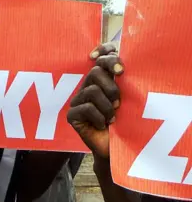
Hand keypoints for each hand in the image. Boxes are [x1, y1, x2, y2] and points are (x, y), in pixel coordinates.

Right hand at [67, 43, 123, 158]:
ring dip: (107, 106)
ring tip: (112, 117)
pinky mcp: (72, 115)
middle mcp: (87, 87)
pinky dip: (99, 117)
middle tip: (118, 103)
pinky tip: (103, 125)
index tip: (119, 68)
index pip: (101, 56)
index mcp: (102, 79)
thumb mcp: (129, 99)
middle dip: (111, 87)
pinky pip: (86, 108)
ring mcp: (77, 101)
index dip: (105, 53)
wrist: (117, 148)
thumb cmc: (125, 123)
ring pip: (92, 90)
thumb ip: (124, 82)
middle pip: (95, 71)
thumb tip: (121, 67)